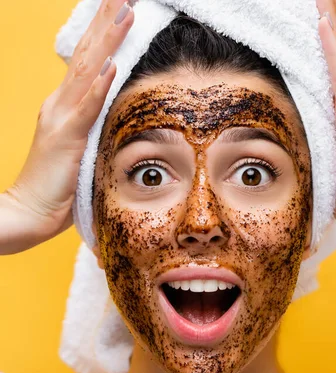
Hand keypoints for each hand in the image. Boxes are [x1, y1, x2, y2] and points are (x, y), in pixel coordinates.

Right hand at [1, 0, 133, 253]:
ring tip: (125, 11)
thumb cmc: (60, 182)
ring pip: (88, 70)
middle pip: (88, 53)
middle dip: (107, 20)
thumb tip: (121, 107)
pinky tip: (112, 65)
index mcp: (68, 103)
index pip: (91, 58)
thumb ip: (97, 121)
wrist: (31, 210)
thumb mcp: (83, 143)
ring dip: (108, 40)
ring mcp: (62, 117)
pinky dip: (98, 85)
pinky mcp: (66, 138)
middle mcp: (62, 102)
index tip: (124, 5)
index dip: (106, 31)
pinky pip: (85, 108)